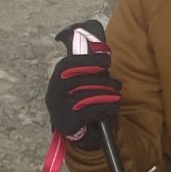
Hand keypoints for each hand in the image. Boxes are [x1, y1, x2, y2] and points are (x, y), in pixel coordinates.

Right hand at [46, 21, 120, 147]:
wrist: (82, 135)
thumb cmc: (86, 103)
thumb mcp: (86, 83)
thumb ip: (89, 65)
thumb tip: (97, 37)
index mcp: (58, 79)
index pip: (68, 64)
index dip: (88, 60)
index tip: (106, 60)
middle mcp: (53, 93)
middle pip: (76, 78)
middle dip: (99, 78)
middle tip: (116, 84)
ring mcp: (57, 109)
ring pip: (85, 94)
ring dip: (107, 94)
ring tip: (117, 95)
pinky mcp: (66, 123)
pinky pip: (89, 110)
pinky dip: (105, 106)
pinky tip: (113, 107)